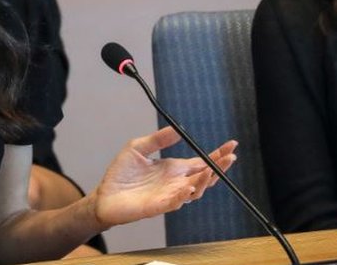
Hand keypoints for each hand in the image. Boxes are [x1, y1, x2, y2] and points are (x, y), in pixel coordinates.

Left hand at [92, 126, 236, 227]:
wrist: (104, 195)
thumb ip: (158, 139)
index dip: (217, 155)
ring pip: (195, 191)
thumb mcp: (138, 147)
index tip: (231, 145)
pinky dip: (184, 195)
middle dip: (219, 168)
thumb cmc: (121, 175)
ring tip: (210, 170)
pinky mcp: (158, 206)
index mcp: (173, 169)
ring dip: (205, 181)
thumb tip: (177, 130)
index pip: (201, 162)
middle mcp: (175, 183)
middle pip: (205, 177)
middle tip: (230, 157)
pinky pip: (175, 203)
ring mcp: (169, 195)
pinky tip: (188, 187)